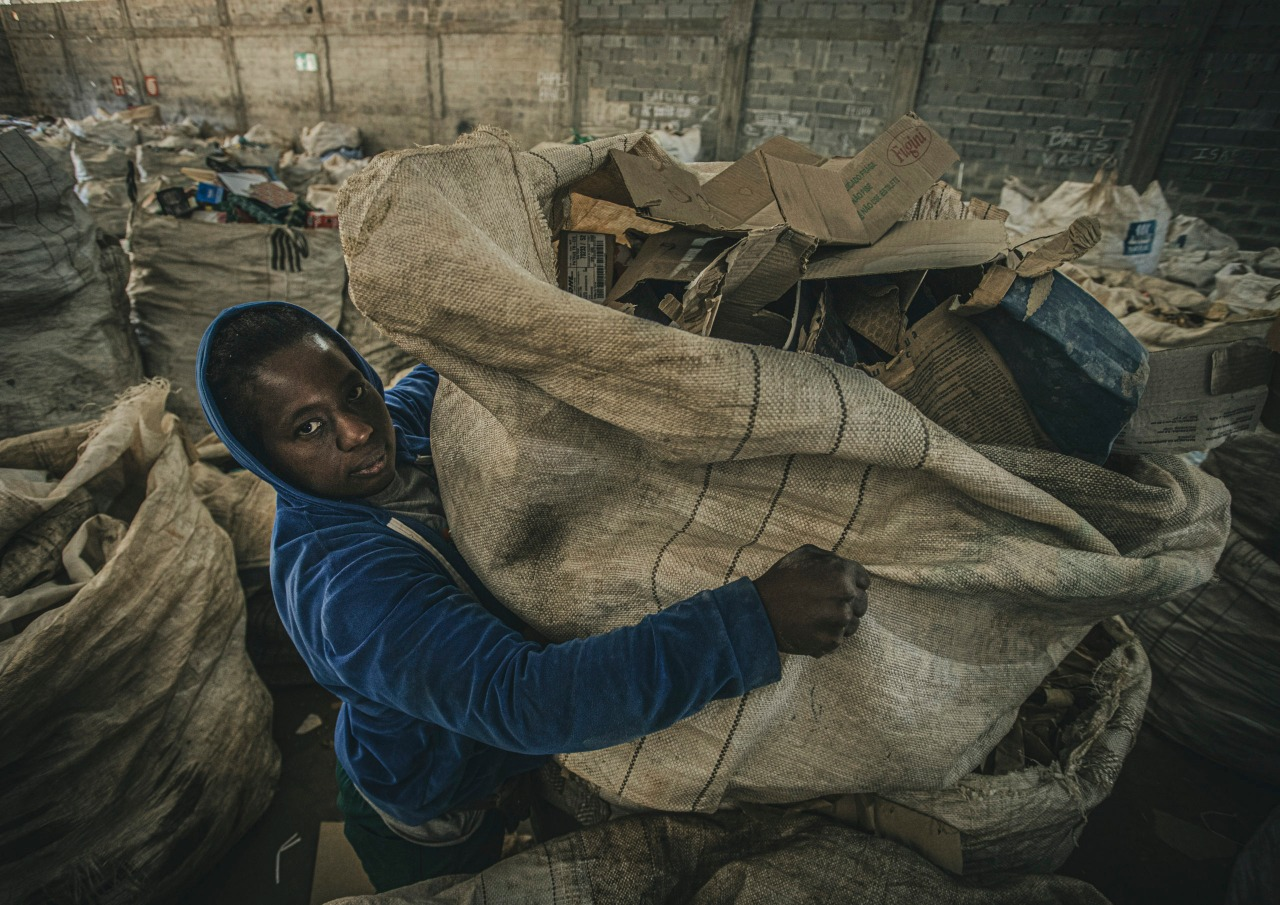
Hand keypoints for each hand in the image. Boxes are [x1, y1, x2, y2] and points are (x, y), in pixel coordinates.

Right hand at [751, 545, 870, 657]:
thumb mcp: (804, 554)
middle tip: (824, 604)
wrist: (758, 612)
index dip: (850, 584)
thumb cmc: (780, 580)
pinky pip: (838, 639)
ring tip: (816, 617)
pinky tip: (811, 628)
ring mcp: (839, 622)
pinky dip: (827, 636)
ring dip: (839, 622)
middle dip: (847, 603)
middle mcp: (846, 597)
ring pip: (852, 624)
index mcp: (842, 573)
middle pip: (861, 604)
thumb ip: (831, 559)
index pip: (864, 581)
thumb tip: (846, 567)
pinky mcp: (831, 642)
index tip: (835, 588)